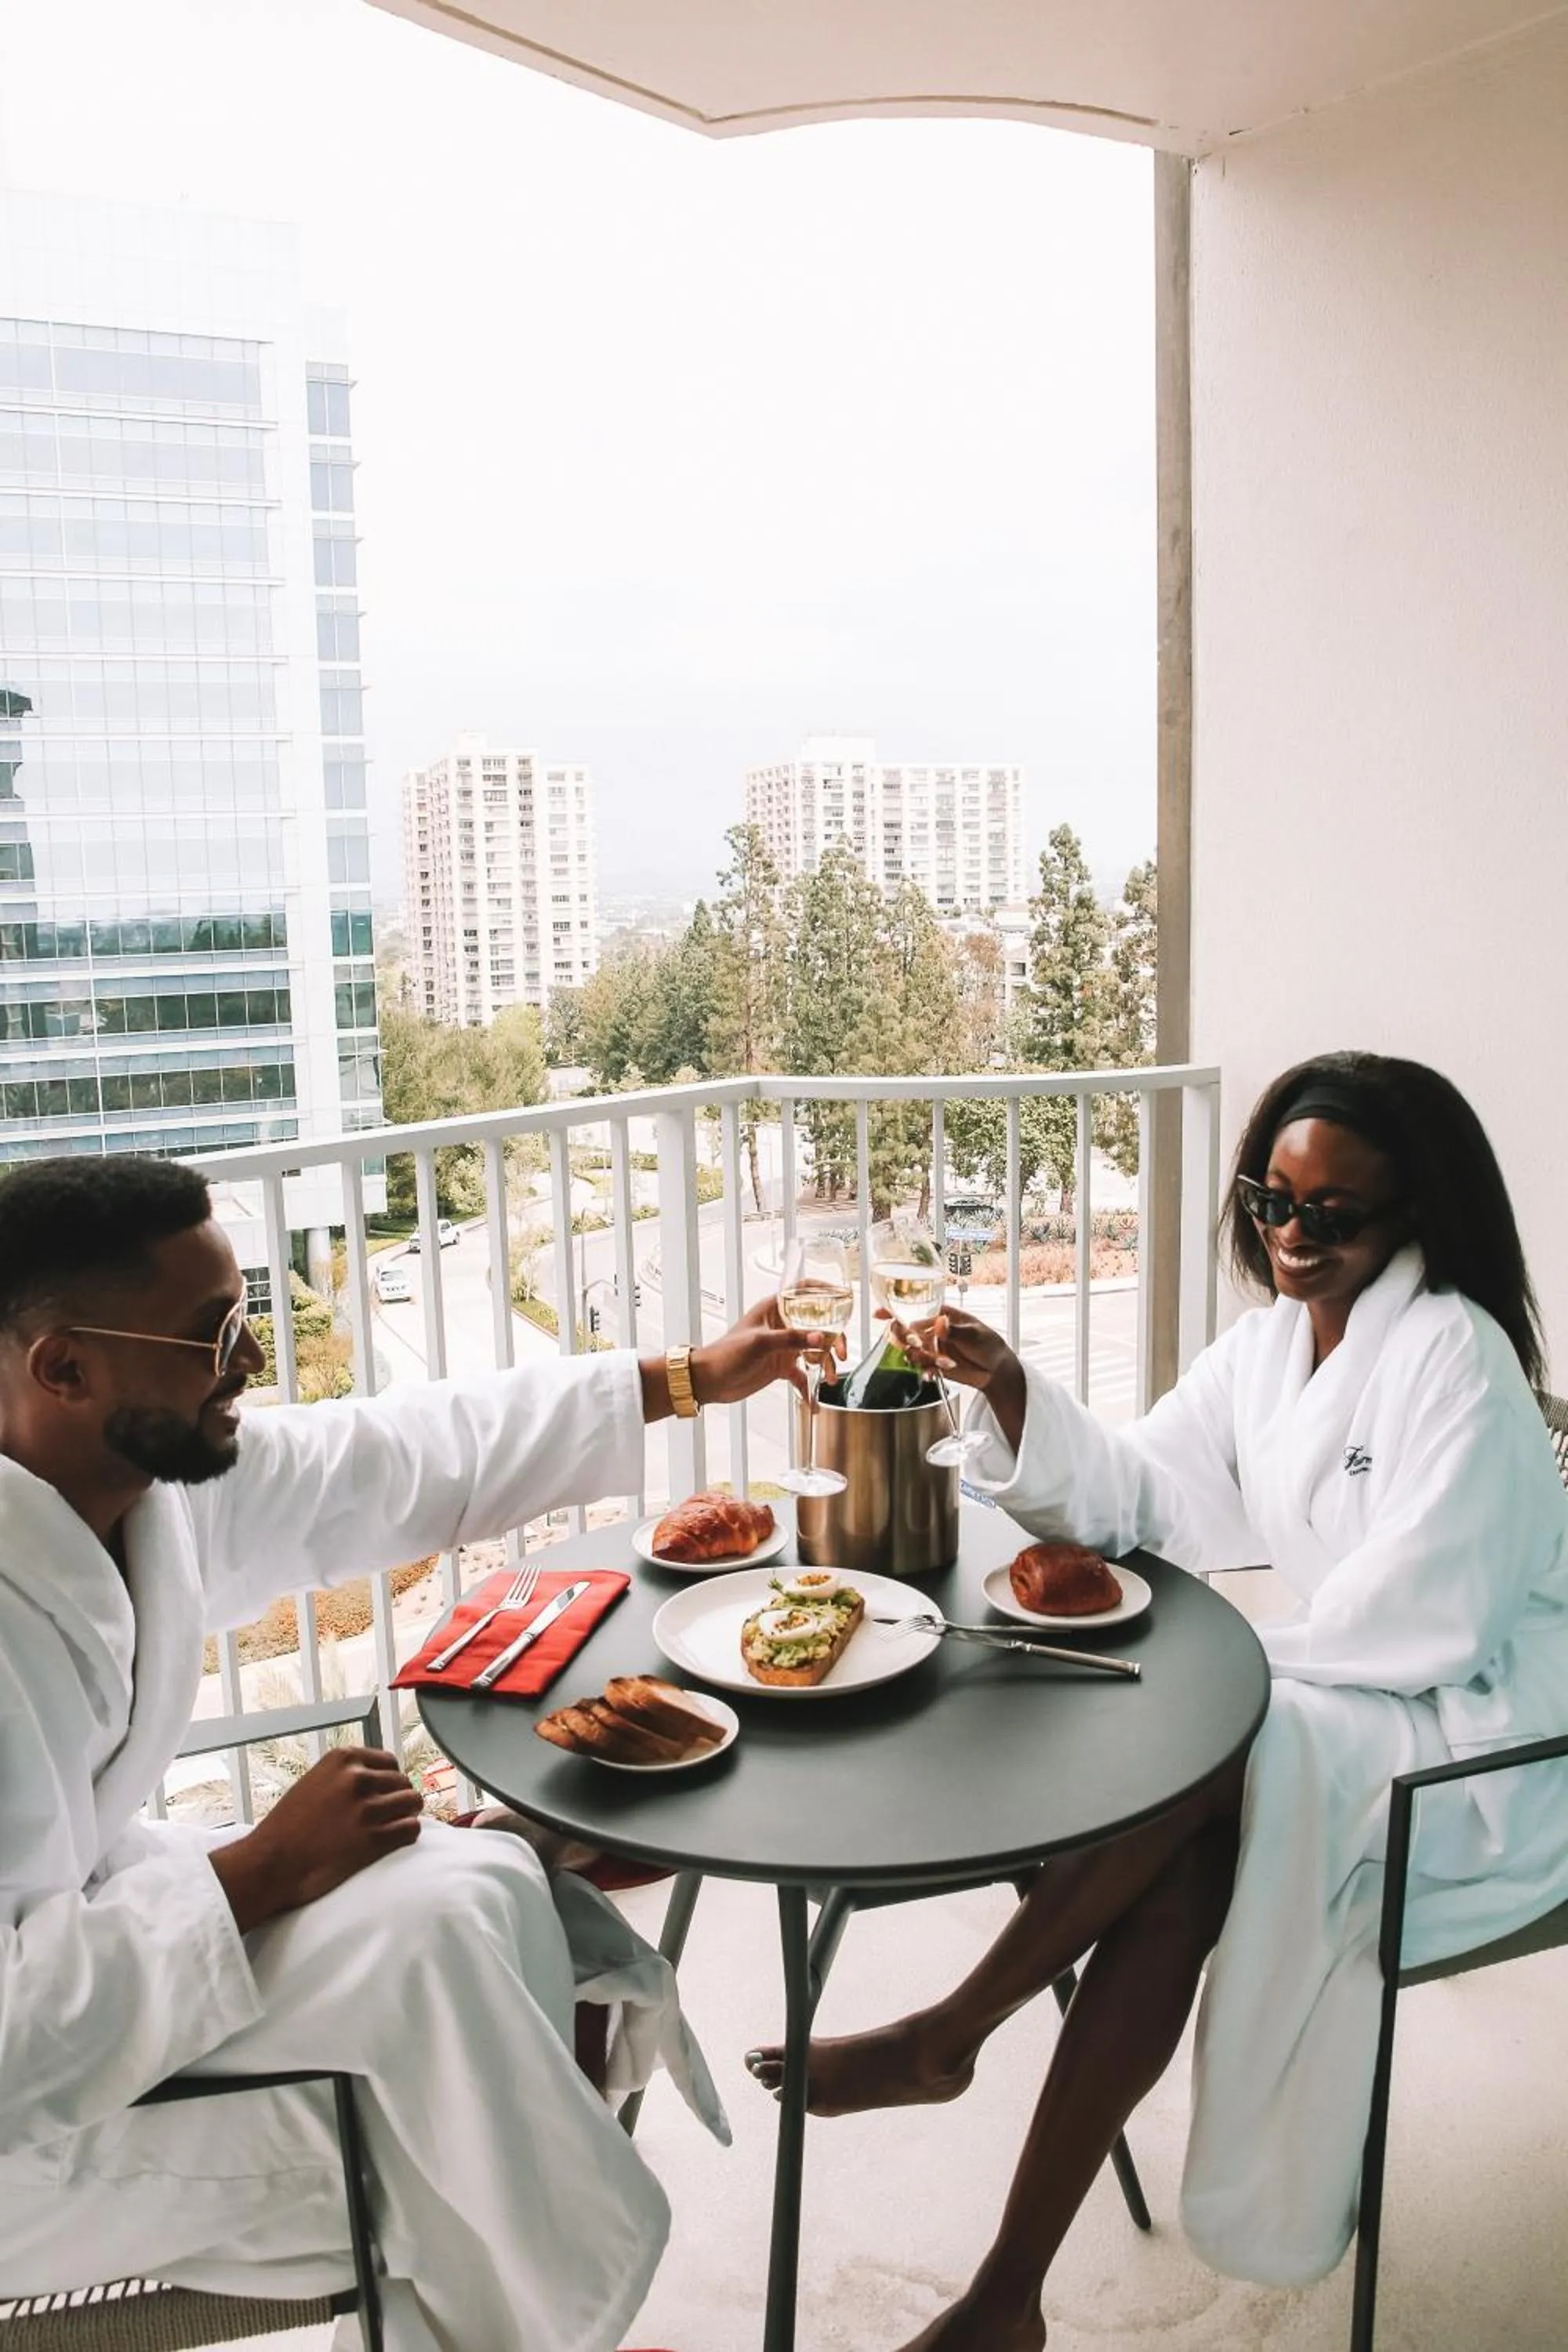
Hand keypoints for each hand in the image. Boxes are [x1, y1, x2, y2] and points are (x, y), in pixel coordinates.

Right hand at [210, 1746, 423, 1933]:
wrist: (270, 1863)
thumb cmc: (287, 1827)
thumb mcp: (314, 1782)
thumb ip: (344, 1776)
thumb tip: (376, 1778)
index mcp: (342, 1760)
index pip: (390, 1761)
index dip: (390, 1780)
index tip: (386, 1793)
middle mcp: (357, 1779)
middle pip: (403, 1782)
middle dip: (399, 1799)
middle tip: (389, 1815)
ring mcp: (366, 1809)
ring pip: (412, 1802)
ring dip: (406, 1815)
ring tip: (394, 1827)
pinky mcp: (373, 1839)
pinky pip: (411, 1829)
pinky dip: (408, 1834)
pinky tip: (395, 1840)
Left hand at [694, 1295, 846, 1406]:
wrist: (709, 1381)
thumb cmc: (727, 1353)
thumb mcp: (760, 1343)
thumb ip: (791, 1339)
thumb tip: (821, 1337)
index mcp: (774, 1308)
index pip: (804, 1290)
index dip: (825, 1290)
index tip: (844, 1298)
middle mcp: (782, 1324)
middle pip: (817, 1323)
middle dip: (833, 1338)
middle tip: (841, 1354)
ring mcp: (783, 1346)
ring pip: (814, 1350)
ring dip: (825, 1364)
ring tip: (829, 1380)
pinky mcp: (780, 1366)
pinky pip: (802, 1376)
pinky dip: (809, 1388)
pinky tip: (814, 1404)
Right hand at [886, 1305, 1026, 1453]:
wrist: (997, 1370)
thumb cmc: (989, 1344)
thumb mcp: (974, 1335)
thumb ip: (955, 1331)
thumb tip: (940, 1322)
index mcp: (941, 1315)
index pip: (914, 1309)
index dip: (894, 1310)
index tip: (879, 1314)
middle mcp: (933, 1331)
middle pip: (905, 1331)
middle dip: (904, 1338)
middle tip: (916, 1345)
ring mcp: (933, 1349)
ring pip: (911, 1351)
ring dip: (918, 1357)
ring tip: (934, 1361)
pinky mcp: (935, 1365)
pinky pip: (922, 1367)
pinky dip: (926, 1371)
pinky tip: (934, 1374)